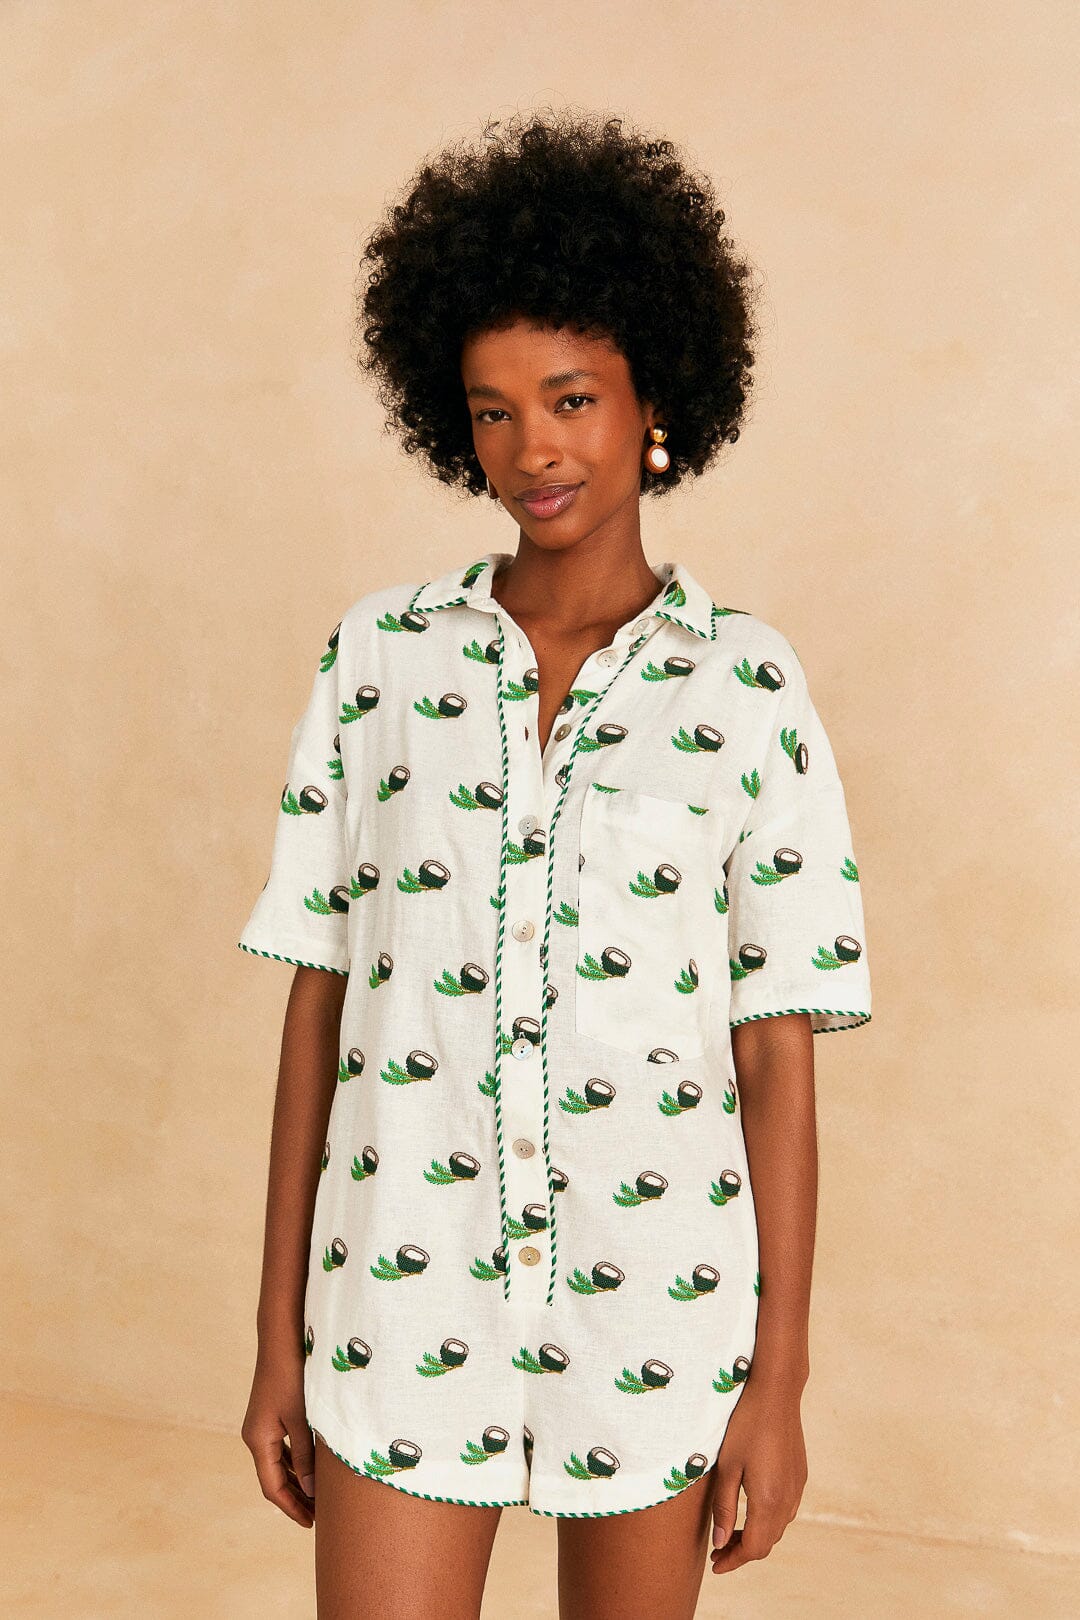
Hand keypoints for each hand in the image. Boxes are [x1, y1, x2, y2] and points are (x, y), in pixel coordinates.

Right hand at [241, 1343, 316, 1527]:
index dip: (291, 1507)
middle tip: (318, 1517)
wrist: (282, 1337)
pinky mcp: (271, 1415)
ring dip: (297, 1481)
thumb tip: (312, 1491)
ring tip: (318, 1499)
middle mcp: (256, 1436)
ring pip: (278, 1464)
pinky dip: (296, 1462)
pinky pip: (282, 1448)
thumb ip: (306, 1455)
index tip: (311, 1523)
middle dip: (295, 1498)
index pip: (272, 1486)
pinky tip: (312, 1468)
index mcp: (258, 1440)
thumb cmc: (293, 1375)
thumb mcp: (302, 1418)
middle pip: (274, 1478)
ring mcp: (262, 1425)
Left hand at [708, 1382, 807, 1574]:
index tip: (715, 1565)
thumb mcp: (727, 1466)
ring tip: (730, 1533)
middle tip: (718, 1550)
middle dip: (742, 1552)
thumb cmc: (745, 1426)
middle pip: (767, 1542)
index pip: (753, 1548)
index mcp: (768, 1500)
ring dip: (756, 1537)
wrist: (776, 1393)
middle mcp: (788, 1499)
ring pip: (778, 1528)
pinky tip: (751, 1510)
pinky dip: (768, 1521)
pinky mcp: (800, 1475)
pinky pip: (786, 1510)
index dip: (733, 1560)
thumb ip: (724, 1507)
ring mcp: (798, 1487)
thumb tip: (720, 1541)